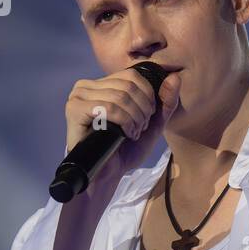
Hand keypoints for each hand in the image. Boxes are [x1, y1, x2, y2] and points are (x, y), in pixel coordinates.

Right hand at [63, 67, 181, 187]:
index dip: (148, 97)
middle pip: (128, 85)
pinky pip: (108, 107)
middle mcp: (86, 86)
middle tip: (140, 128)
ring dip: (134, 119)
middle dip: (142, 110)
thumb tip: (174, 77)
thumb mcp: (153, 123)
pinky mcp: (74, 110)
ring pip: (120, 96)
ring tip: (132, 134)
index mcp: (101, 85)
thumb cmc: (125, 150)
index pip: (132, 75)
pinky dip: (124, 122)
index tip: (147, 118)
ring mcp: (78, 97)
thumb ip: (166, 101)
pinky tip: (124, 135)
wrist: (107, 174)